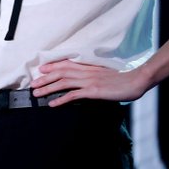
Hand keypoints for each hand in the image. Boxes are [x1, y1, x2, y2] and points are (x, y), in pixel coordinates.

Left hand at [30, 59, 149, 106]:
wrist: (135, 81)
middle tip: (33, 84)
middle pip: (61, 72)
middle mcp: (87, 72)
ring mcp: (89, 81)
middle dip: (45, 78)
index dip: (53, 66)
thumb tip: (85, 80)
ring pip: (64, 83)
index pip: (67, 64)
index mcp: (89, 67)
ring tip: (37, 94)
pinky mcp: (93, 91)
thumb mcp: (105, 74)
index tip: (41, 69)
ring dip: (48, 88)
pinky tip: (52, 104)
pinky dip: (61, 99)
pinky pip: (73, 95)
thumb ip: (94, 75)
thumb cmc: (122, 79)